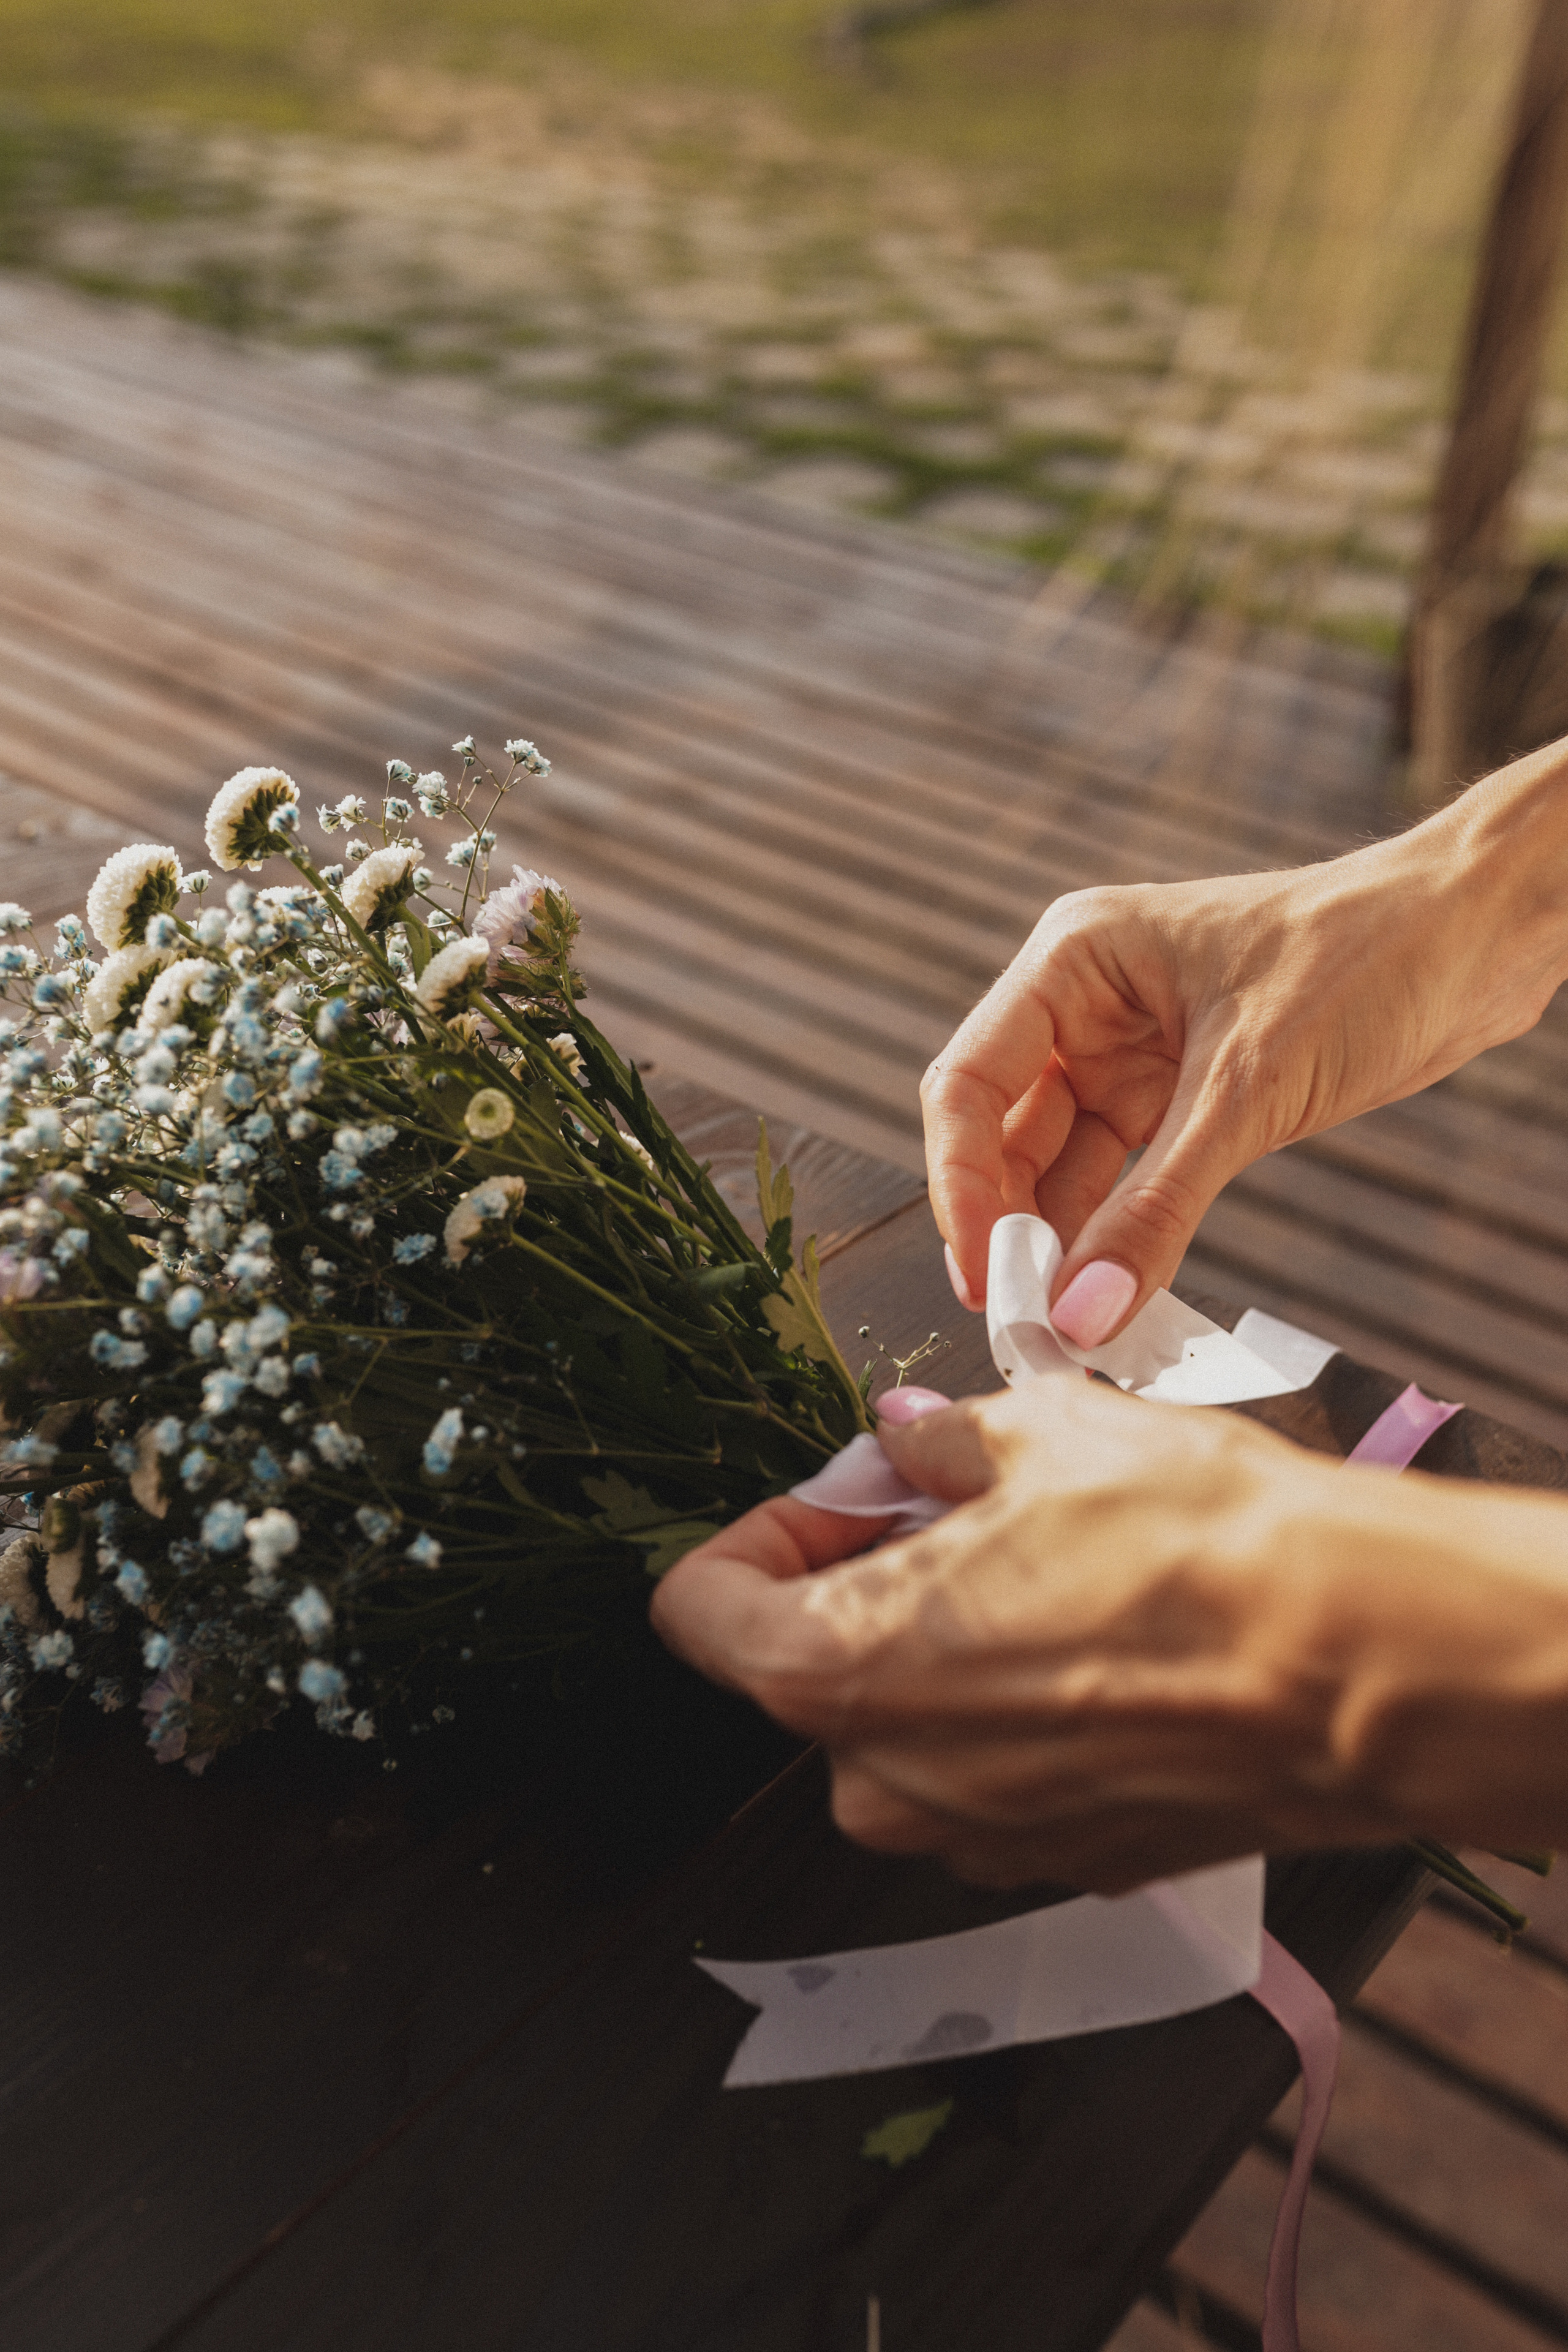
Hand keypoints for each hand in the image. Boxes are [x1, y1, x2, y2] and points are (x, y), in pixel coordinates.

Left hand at [651, 1382, 1567, 1889]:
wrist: (1350, 1662)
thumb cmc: (1189, 1547)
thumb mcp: (1035, 1435)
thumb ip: (937, 1449)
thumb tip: (909, 1444)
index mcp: (832, 1671)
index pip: (702, 1612)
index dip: (763, 1533)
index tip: (842, 1493)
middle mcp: (884, 1782)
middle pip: (814, 1669)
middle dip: (871, 1579)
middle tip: (959, 1506)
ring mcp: (977, 1838)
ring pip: (913, 1726)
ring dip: (951, 1646)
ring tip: (1050, 1562)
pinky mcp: (1068, 1864)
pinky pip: (1002, 1775)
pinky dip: (1025, 1710)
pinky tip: (1106, 1636)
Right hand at [923, 743, 1567, 1344]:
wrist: (1483, 936)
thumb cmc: (1366, 958)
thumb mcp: (1249, 1088)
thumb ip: (1156, 1207)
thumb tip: (1079, 1314)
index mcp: (1075, 961)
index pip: (969, 1083)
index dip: (961, 1187)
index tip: (984, 1279)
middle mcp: (1089, 1007)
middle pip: (1005, 1135)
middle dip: (1010, 1231)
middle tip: (1026, 1327)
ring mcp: (1136, 1054)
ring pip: (1064, 1169)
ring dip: (1064, 1248)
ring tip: (1072, 1331)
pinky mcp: (1187, 1098)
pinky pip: (1127, 1183)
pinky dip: (1120, 1242)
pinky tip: (1117, 1300)